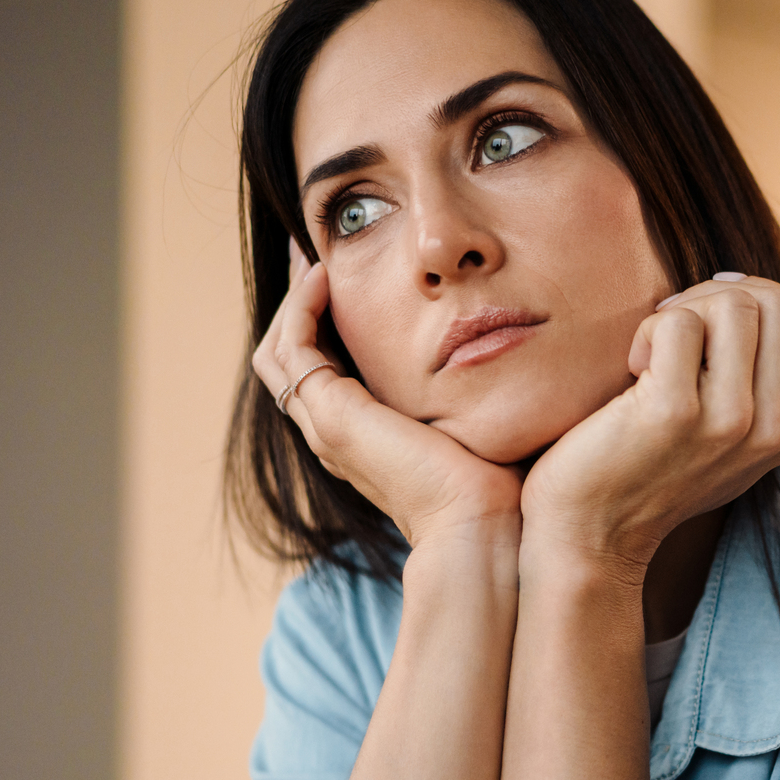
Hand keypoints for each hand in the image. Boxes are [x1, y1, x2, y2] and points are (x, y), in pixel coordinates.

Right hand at [252, 245, 523, 549]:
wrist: (481, 526)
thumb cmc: (493, 484)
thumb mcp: (472, 421)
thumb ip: (468, 389)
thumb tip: (500, 350)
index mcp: (361, 437)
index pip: (319, 370)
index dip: (322, 322)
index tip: (343, 275)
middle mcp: (333, 434)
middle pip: (286, 359)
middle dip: (296, 303)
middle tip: (315, 253)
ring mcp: (326, 427)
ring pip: (280, 351)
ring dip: (293, 298)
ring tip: (316, 256)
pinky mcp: (334, 416)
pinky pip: (295, 348)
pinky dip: (302, 307)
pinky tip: (327, 275)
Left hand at [519, 274, 779, 576]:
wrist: (592, 536)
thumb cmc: (651, 471)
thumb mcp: (732, 436)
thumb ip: (763, 382)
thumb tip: (757, 290)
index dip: (761, 301)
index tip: (712, 323)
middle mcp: (775, 428)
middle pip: (777, 304)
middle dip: (718, 297)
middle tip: (673, 331)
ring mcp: (730, 421)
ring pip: (734, 304)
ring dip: (684, 312)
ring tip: (654, 353)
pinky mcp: (675, 412)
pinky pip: (678, 324)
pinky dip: (648, 331)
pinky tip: (633, 371)